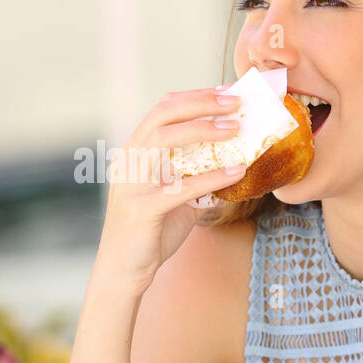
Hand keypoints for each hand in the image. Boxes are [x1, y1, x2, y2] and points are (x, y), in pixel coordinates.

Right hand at [95, 86, 245, 294]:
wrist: (123, 272)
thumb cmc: (151, 232)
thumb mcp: (177, 197)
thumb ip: (199, 177)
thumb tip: (239, 161)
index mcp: (135, 152)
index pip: (163, 109)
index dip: (196, 96)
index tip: (227, 91)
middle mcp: (129, 161)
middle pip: (163, 115)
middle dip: (201, 103)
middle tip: (235, 102)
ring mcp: (132, 183)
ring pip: (164, 141)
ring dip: (203, 130)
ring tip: (235, 129)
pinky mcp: (142, 209)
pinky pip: (180, 187)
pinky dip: (210, 177)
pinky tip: (236, 172)